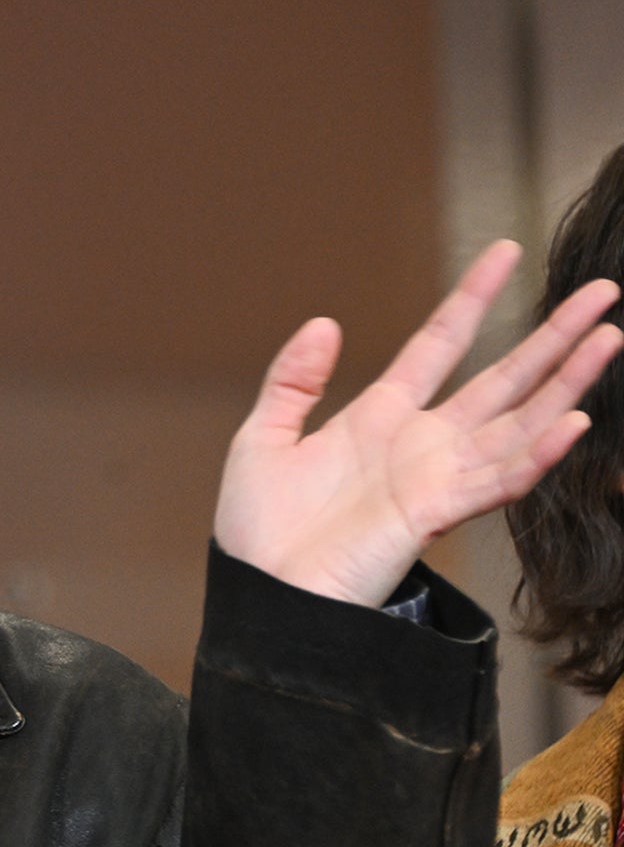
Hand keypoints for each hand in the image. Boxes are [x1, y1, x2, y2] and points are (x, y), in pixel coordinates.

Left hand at [214, 239, 622, 606]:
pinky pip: (497, 481)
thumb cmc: (257, 529)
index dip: (472, 299)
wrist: (259, 592)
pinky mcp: (435, 515)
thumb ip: (293, 381)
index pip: (439, 344)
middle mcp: (420, 444)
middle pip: (501, 379)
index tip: (506, 254)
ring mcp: (434, 478)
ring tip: (609, 337)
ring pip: (518, 422)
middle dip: (552, 336)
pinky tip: (573, 422)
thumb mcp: (263, 438)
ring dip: (566, 383)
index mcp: (379, 418)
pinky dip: (536, 454)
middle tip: (603, 292)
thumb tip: (325, 322)